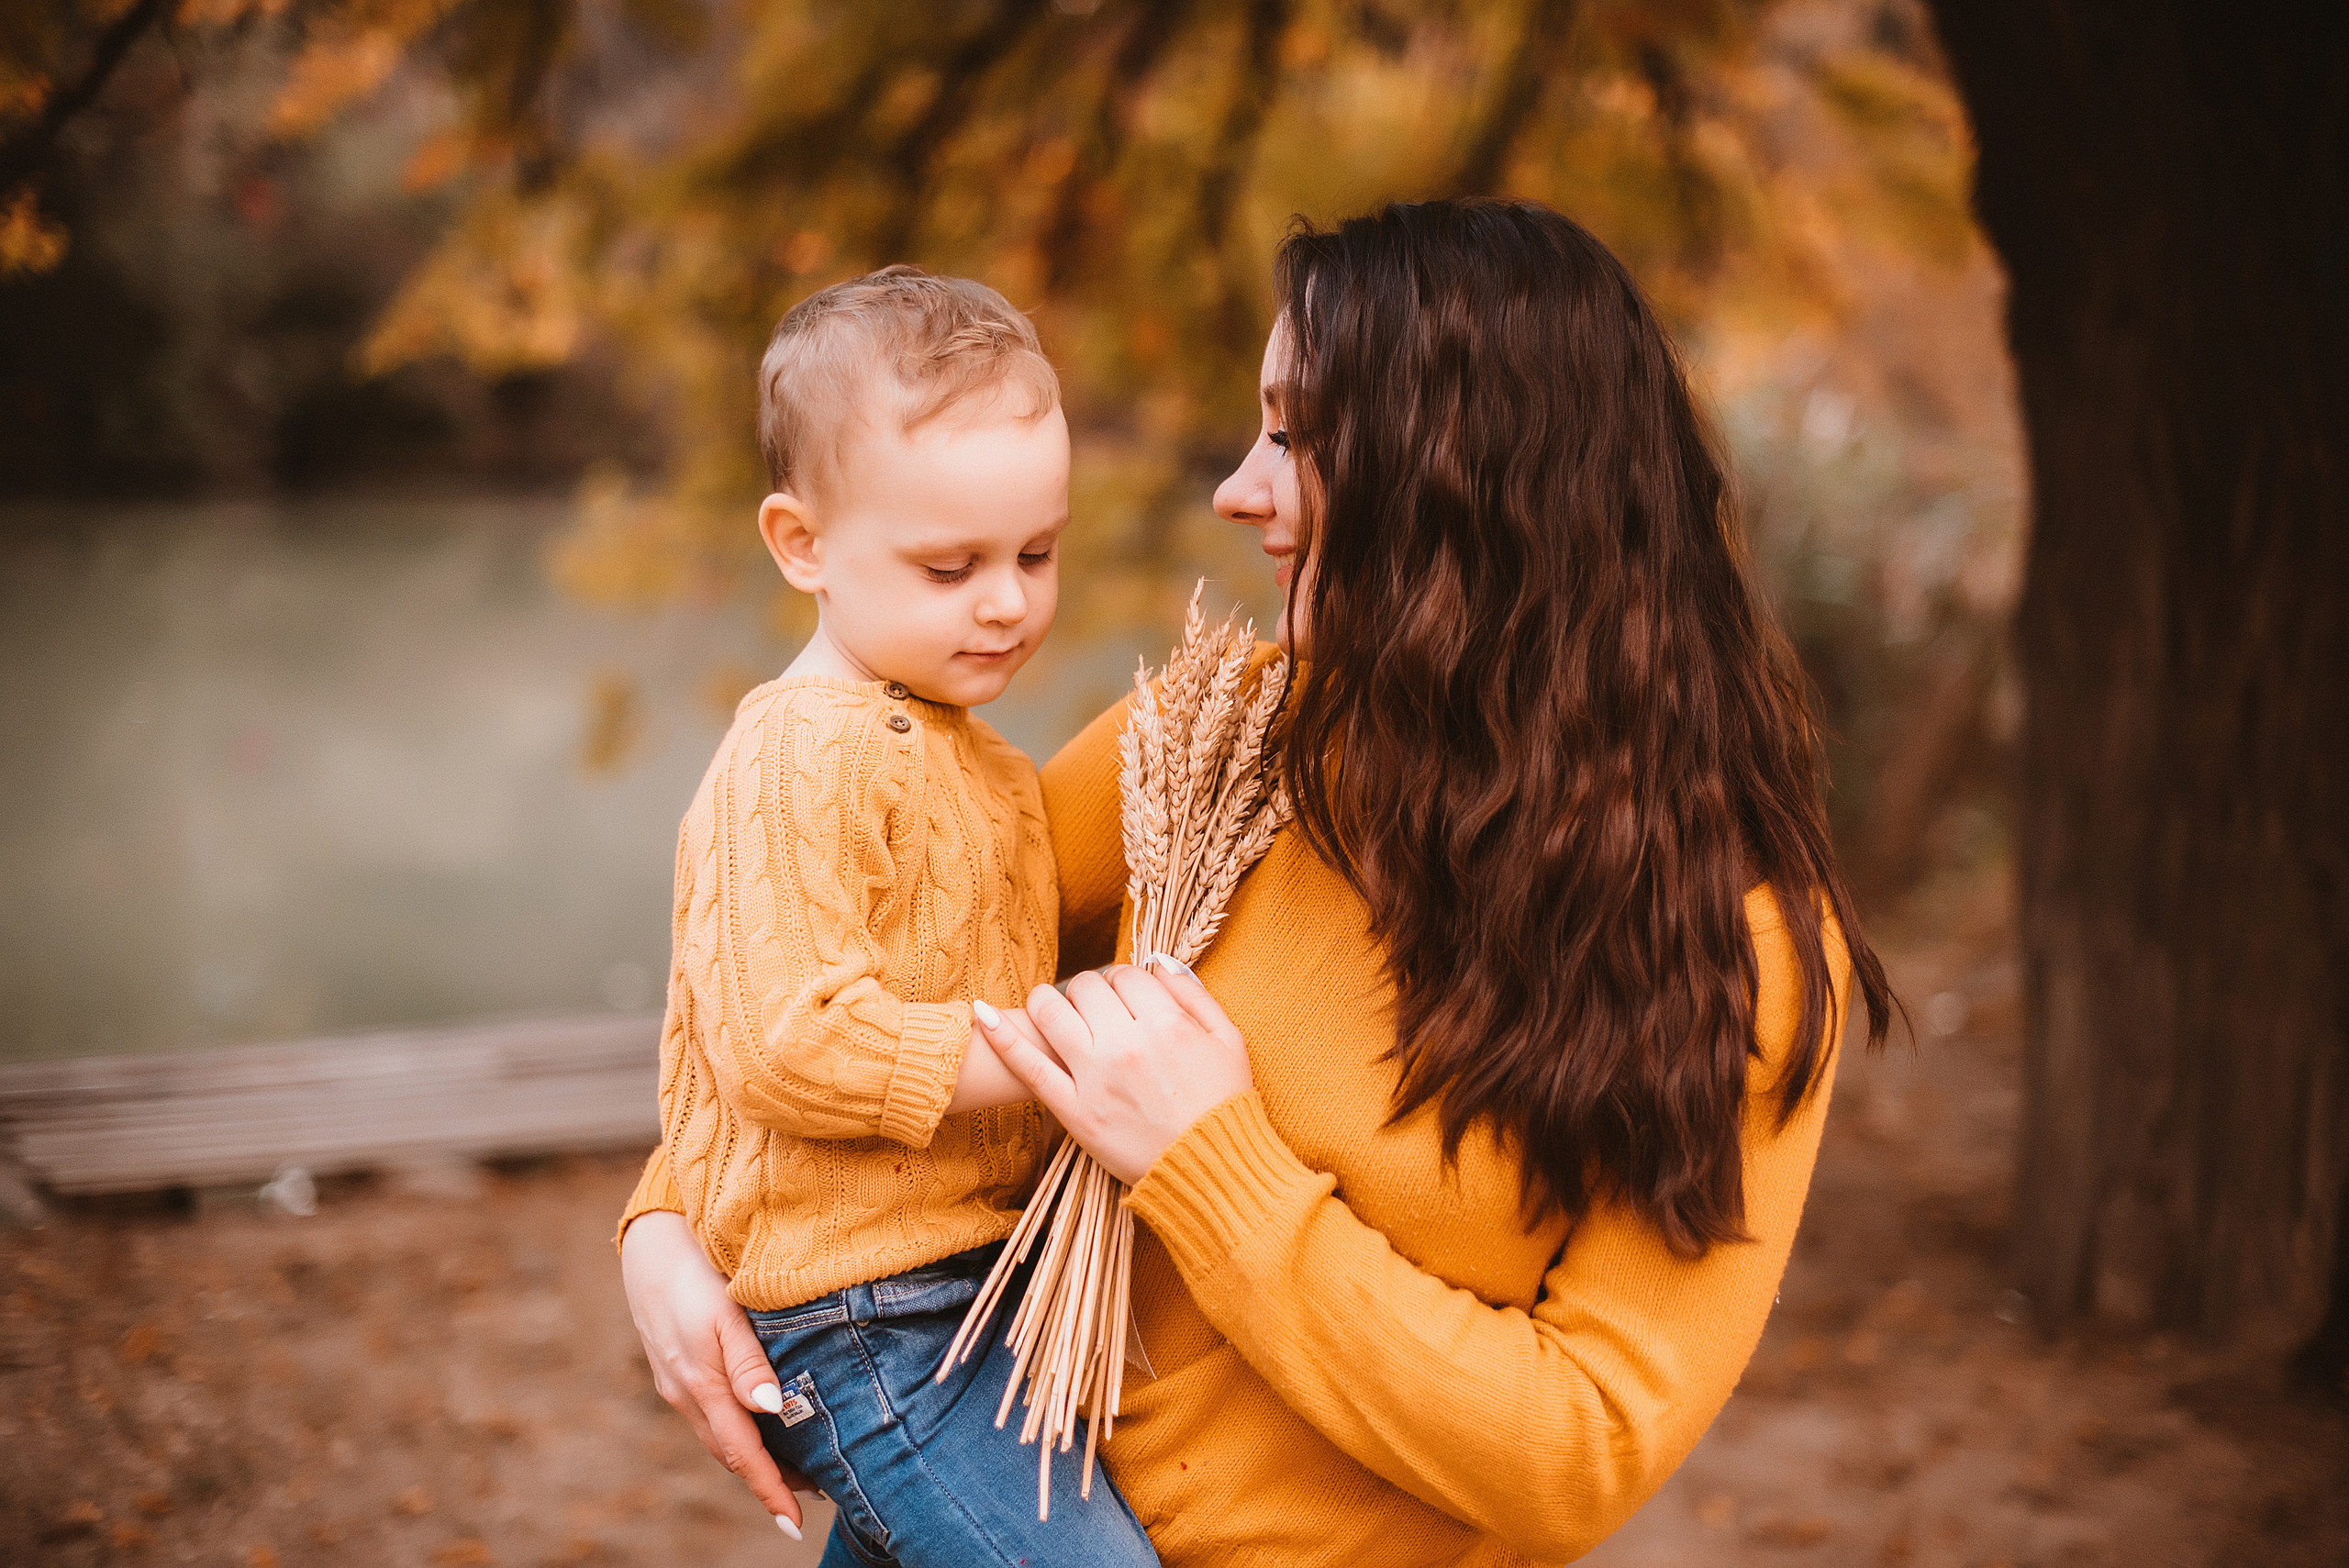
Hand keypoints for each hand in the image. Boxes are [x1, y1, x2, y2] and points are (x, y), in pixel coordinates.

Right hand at [619, 1210, 814, 1539]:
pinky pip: (708, 1417)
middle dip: (767, 1482)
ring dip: (752, 1460)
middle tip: (810, 1498)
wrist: (649, 1243)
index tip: (794, 1523)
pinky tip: (755, 1426)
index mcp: (702, 1386)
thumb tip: (771, 1409)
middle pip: (731, 1454)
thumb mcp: (725, 1312)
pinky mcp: (674, 1370)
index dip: (770, 1490)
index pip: (744, 1454)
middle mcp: (686, 1394)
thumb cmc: (695, 1272)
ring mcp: (676, 1385)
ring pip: (719, 1437)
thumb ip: (748, 1362)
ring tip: (793, 1471)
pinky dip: (735, 1433)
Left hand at [979, 962, 1252, 1185]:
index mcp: (1166, 1024)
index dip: (1125, 981)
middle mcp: (1126, 1044)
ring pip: (1052, 1012)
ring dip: (1048, 1000)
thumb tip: (1159, 963)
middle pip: (1087, 987)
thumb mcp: (1229, 1040)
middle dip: (1090, 989)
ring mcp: (1095, 1077)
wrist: (1211, 1169)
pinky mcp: (1073, 1110)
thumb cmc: (1223, 1105)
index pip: (1127, 975)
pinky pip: (1029, 1067)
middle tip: (1097, 1008)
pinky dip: (1002, 1037)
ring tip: (1053, 1007)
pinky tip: (982, 1014)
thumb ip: (1194, 995)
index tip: (1127, 997)